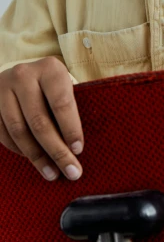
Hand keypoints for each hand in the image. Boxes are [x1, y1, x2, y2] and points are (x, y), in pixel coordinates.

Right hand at [0, 57, 83, 181]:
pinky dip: (19, 150)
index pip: (61, 103)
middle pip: (39, 121)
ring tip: (52, 173)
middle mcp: (24, 75)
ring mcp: (3, 89)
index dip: (71, 129)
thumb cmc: (52, 85)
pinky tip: (33, 159)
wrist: (23, 74)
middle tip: (70, 171)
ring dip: (37, 157)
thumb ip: (70, 109)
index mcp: (50, 69)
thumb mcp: (64, 87)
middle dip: (56, 150)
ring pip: (19, 131)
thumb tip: (76, 150)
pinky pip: (4, 134)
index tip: (78, 150)